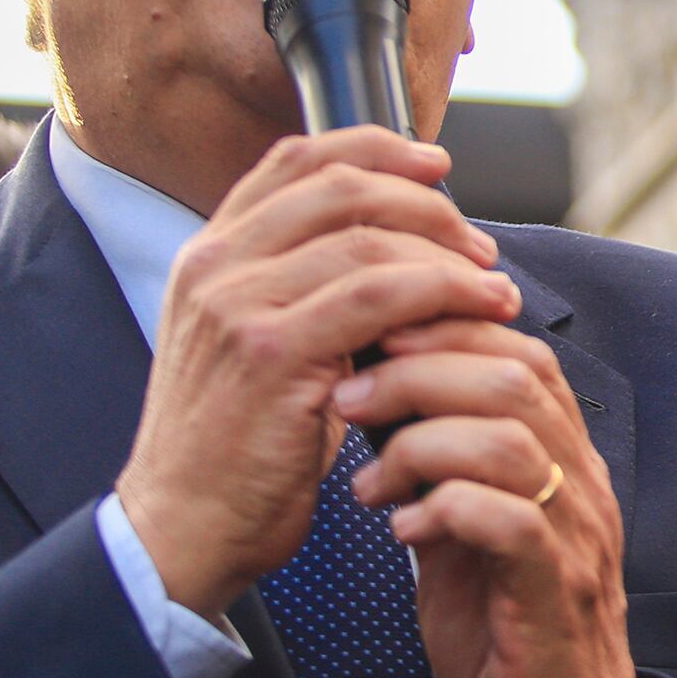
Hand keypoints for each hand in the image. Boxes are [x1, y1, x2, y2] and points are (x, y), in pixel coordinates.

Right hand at [113, 129, 522, 617]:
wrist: (182, 529)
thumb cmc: (235, 450)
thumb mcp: (254, 348)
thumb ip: (300, 291)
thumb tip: (396, 253)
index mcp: (209, 254)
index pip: (296, 160)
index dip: (375, 149)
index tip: (436, 166)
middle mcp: (215, 265)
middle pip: (339, 187)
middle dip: (425, 205)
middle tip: (479, 245)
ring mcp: (237, 304)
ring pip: (367, 239)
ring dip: (447, 256)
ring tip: (493, 287)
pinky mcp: (271, 352)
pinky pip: (378, 297)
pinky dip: (441, 294)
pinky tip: (477, 310)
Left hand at [335, 316, 668, 677]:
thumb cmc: (505, 640)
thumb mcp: (464, 534)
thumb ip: (441, 468)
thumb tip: (377, 399)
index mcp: (564, 462)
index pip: (521, 353)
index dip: (445, 330)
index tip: (370, 342)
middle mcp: (582, 488)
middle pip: (516, 377)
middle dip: (419, 371)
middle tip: (350, 397)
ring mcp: (575, 540)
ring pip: (512, 438)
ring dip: (422, 440)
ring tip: (369, 475)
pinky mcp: (555, 598)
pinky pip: (509, 522)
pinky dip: (444, 508)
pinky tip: (401, 527)